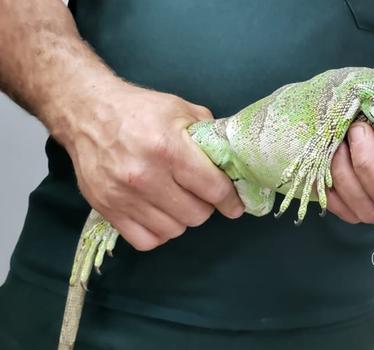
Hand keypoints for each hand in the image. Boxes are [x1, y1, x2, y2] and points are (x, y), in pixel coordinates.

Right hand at [59, 82, 243, 249]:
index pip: (213, 189)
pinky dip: (158, 232)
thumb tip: (232, 161)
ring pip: (174, 230)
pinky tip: (159, 214)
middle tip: (200, 194)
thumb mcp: (182, 110)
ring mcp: (123, 196)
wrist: (87, 112)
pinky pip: (146, 241)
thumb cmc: (139, 110)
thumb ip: (210, 136)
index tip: (235, 204)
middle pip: (196, 214)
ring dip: (182, 219)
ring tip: (178, 201)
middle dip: (205, 206)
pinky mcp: (107, 209)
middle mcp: (145, 176)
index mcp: (169, 149)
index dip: (230, 200)